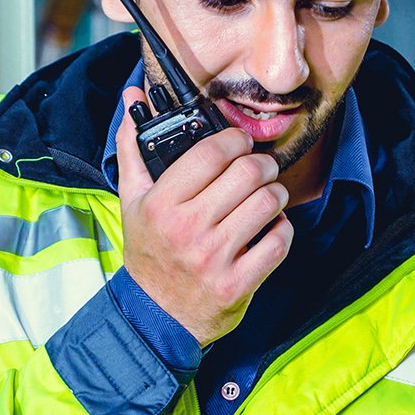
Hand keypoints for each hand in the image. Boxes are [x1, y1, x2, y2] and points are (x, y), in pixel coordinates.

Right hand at [114, 94, 292, 345]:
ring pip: (267, 203)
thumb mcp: (132, 201)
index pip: (210, 153)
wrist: (155, 316)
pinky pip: (279, 241)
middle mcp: (187, 229)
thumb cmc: (149, 252)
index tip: (240, 143)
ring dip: (276, 194)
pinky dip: (282, 229)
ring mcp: (214, 257)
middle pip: (247, 173)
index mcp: (161, 204)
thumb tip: (132, 98)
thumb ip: (134, 148)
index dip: (234, 140)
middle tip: (259, 168)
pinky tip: (269, 228)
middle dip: (261, 164)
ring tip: (267, 196)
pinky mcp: (238, 283)